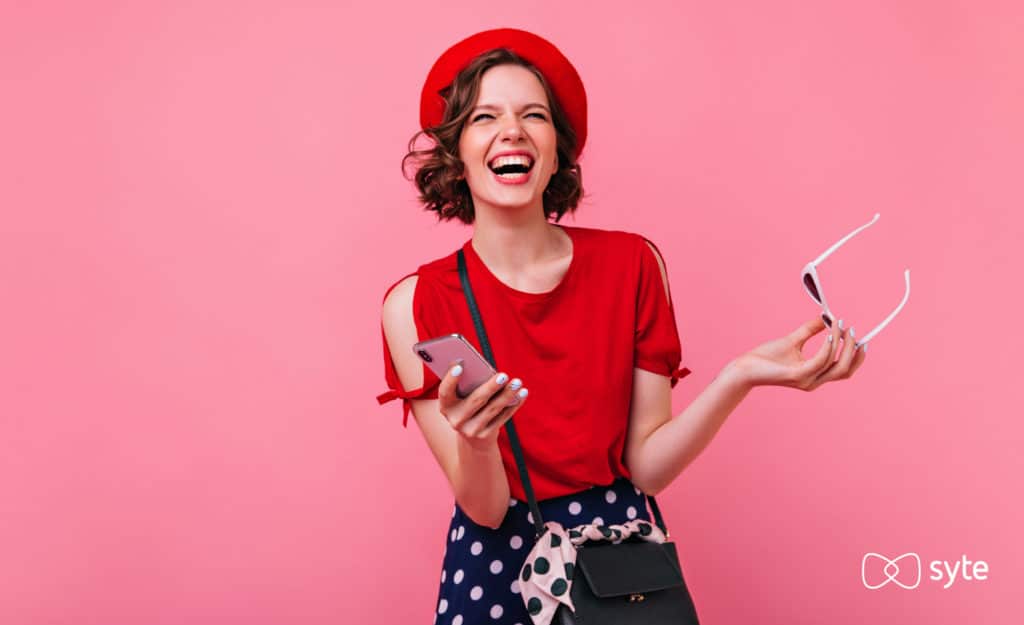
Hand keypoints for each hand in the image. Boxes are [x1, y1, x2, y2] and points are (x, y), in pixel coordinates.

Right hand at [437, 364, 528, 448]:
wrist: (472, 438)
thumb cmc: (467, 405)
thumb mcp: (462, 397)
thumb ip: (468, 384)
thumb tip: (485, 369)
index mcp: (446, 406)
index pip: (444, 392)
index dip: (450, 380)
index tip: (460, 366)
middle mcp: (456, 420)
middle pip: (475, 401)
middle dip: (491, 387)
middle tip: (504, 375)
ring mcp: (471, 430)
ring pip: (492, 409)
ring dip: (507, 395)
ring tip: (517, 382)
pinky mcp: (486, 435)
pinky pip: (502, 417)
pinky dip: (514, 404)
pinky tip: (522, 393)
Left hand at [733, 316, 866, 389]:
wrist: (745, 367)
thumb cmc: (765, 357)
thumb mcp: (792, 340)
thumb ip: (810, 330)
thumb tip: (826, 317)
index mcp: (815, 376)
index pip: (844, 370)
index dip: (856, 357)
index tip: (860, 337)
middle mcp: (814, 381)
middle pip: (845, 370)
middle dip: (853, 350)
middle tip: (851, 330)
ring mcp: (806, 380)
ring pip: (835, 365)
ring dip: (840, 344)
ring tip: (839, 326)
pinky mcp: (797, 376)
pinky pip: (820, 361)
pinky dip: (828, 347)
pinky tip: (829, 334)